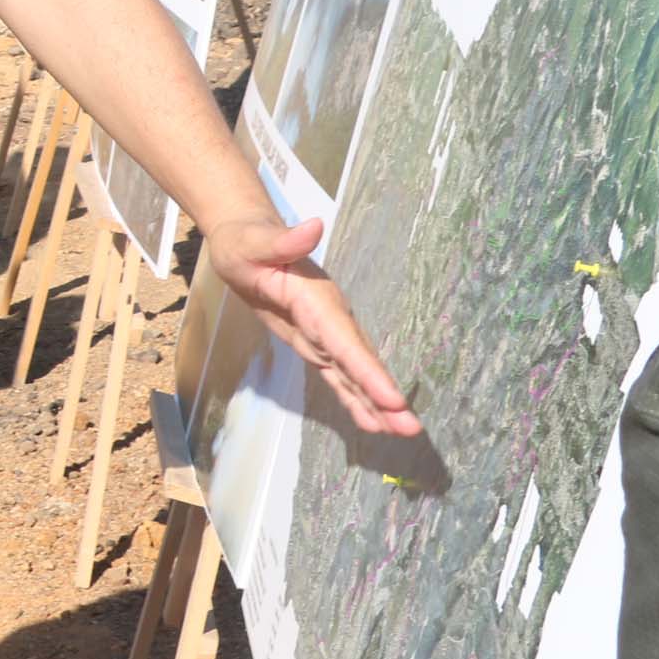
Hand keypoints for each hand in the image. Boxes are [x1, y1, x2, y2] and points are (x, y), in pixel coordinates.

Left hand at [206, 212, 420, 437]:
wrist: (247, 241)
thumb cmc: (247, 242)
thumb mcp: (254, 242)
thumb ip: (283, 240)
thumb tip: (312, 226)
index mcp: (318, 300)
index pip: (346, 341)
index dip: (368, 371)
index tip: (392, 399)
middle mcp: (330, 318)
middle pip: (360, 362)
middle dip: (384, 396)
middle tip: (411, 429)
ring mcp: (326, 333)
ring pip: (353, 373)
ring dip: (375, 404)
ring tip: (402, 433)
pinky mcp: (315, 343)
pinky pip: (338, 375)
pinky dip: (354, 398)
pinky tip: (371, 422)